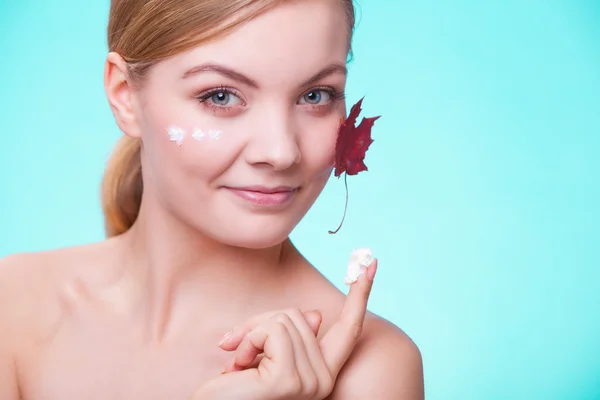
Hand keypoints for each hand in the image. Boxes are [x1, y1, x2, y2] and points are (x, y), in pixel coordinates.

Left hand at [191, 259, 377, 399]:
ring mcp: (309, 382)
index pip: (350, 328)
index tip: (371, 263)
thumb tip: (318, 315)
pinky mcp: (288, 380)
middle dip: (261, 324)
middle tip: (240, 350)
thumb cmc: (235, 387)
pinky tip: (237, 367)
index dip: (361, 294)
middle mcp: (323, 380)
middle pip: (298, 314)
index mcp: (323, 372)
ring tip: (240, 364)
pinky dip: (248, 340)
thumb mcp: (266, 351)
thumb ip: (290, 333)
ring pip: (283, 320)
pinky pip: (271, 331)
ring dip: (251, 335)